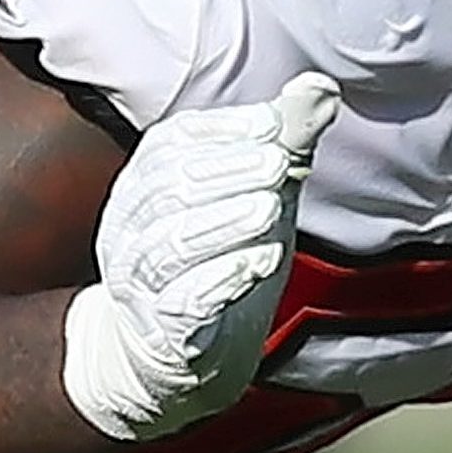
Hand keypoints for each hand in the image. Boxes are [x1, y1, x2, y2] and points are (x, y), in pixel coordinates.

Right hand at [61, 75, 337, 441]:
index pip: (172, 143)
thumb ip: (283, 145)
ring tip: (271, 208)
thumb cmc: (214, 267)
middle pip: (170, 188)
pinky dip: (220, 279)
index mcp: (146, 186)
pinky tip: (259, 264)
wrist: (171, 364)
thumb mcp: (254, 200)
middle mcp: (131, 230)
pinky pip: (181, 303)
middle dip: (228, 171)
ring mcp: (140, 284)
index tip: (273, 125)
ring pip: (170, 245)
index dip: (222, 130)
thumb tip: (320, 87)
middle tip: (280, 163)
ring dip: (224, 222)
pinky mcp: (161, 334)